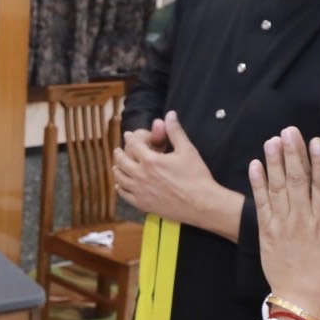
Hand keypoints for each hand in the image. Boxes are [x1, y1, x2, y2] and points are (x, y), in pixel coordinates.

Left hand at [113, 111, 242, 239]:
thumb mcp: (187, 150)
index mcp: (150, 160)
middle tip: (119, 150)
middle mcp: (141, 175)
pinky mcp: (143, 204)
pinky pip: (125, 195)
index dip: (130, 137)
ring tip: (118, 166)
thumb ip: (175, 131)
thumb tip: (170, 114)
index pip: (133, 144)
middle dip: (119, 153)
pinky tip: (121, 185)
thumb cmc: (196, 176)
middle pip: (122, 161)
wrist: (202, 204)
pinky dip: (120, 188)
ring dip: (117, 169)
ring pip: (120, 178)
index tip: (129, 135)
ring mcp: (140, 191)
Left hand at [249, 128, 319, 319]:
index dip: (318, 161)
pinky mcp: (266, 233)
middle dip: (292, 153)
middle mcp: (301, 219)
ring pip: (277, 187)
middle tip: (288, 130)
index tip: (315, 140)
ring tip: (272, 140)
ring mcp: (281, 225)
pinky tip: (255, 165)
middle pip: (296, 180)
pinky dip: (257, 184)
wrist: (301, 304)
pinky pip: (261, 204)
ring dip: (273, 162)